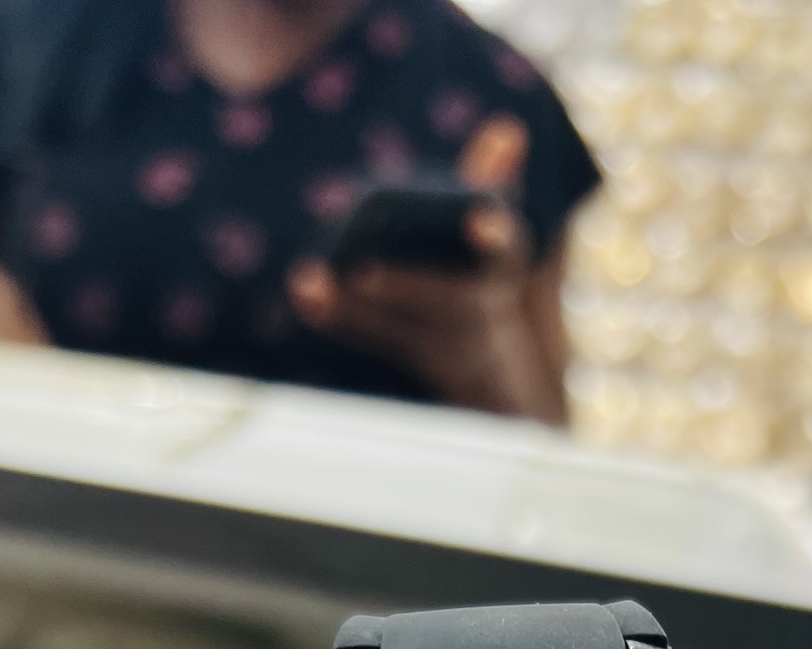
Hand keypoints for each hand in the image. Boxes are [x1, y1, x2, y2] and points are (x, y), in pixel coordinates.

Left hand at [287, 115, 567, 422]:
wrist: (486, 356)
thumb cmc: (482, 271)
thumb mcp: (497, 226)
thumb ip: (495, 178)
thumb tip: (507, 130)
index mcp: (501, 266)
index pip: (504, 248)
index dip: (494, 234)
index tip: (478, 223)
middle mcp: (478, 309)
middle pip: (444, 301)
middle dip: (404, 287)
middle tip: (362, 272)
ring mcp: (445, 341)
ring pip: (398, 328)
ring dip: (351, 307)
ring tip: (308, 283)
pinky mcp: (412, 355)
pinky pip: (372, 340)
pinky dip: (337, 318)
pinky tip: (303, 296)